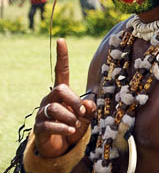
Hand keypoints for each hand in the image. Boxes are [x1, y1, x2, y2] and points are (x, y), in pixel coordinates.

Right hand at [34, 38, 95, 157]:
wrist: (60, 148)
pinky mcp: (39, 128)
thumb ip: (89, 108)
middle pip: (60, 89)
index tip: (61, 40)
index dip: (62, 56)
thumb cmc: (74, 126)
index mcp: (62, 91)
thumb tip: (89, 104)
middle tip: (81, 114)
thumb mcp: (85, 116)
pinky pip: (50, 124)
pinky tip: (71, 132)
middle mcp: (50, 98)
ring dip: (69, 117)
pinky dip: (63, 129)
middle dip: (74, 101)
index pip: (61, 70)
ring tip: (75, 126)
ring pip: (54, 108)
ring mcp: (43, 112)